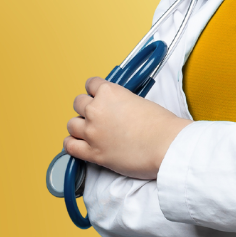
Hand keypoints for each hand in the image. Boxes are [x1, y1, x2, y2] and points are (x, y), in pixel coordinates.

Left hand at [64, 77, 190, 180]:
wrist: (166, 145)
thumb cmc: (160, 125)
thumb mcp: (139, 101)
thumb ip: (121, 102)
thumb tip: (117, 109)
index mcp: (109, 92)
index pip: (91, 84)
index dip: (96, 91)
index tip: (99, 97)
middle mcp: (96, 110)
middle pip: (78, 103)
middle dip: (86, 108)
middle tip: (98, 116)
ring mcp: (92, 132)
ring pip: (71, 124)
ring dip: (79, 127)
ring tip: (91, 131)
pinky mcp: (93, 153)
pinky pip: (70, 146)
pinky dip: (72, 144)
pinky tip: (80, 144)